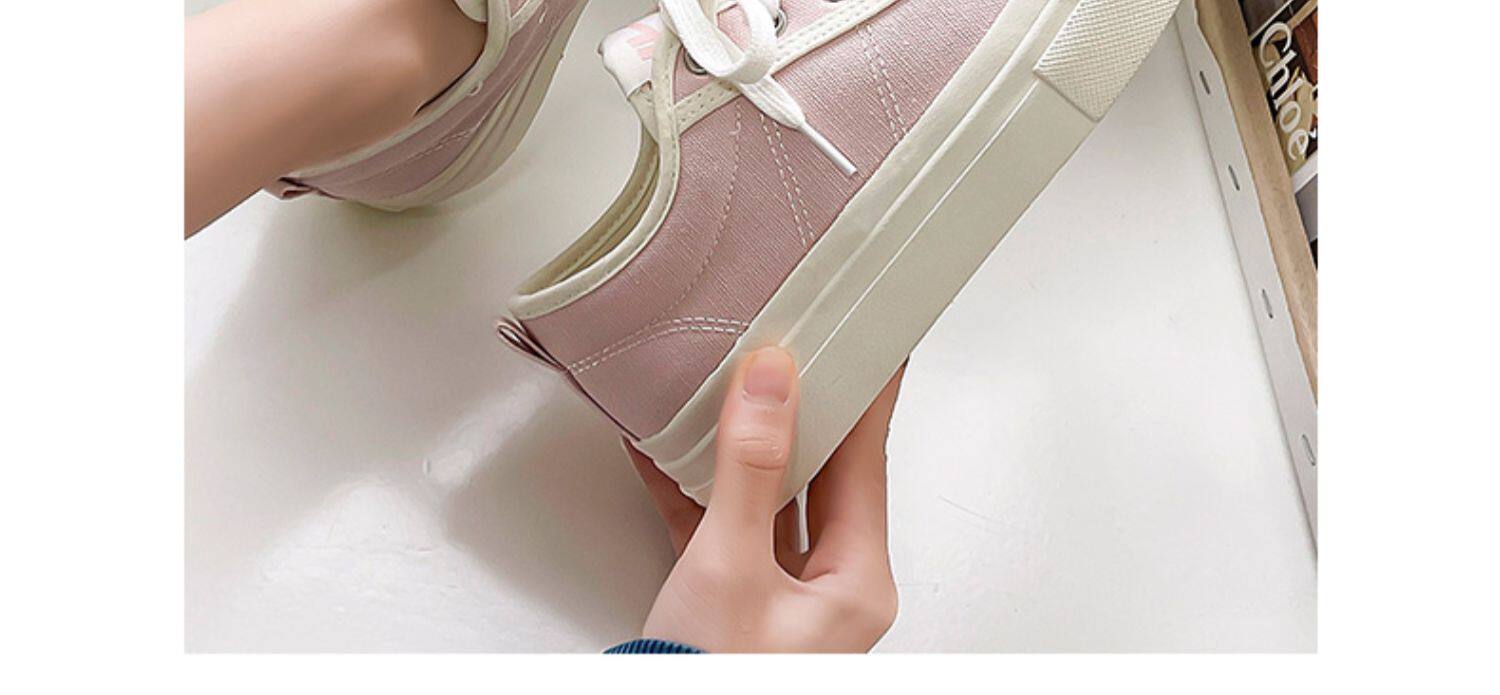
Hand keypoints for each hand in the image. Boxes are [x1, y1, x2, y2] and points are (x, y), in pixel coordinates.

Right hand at [625, 347, 904, 652]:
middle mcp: (830, 589)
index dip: (867, 394)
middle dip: (801, 411)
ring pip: (769, 499)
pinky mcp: (736, 603)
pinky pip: (725, 529)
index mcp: (856, 581)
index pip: (867, 462)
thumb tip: (772, 384)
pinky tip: (667, 449)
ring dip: (741, 446)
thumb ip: (749, 469)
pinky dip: (696, 490)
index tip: (872, 338)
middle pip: (822, 475)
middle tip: (799, 346)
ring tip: (731, 384)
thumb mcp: (729, 564)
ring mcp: (783, 596)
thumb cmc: (714, 678)